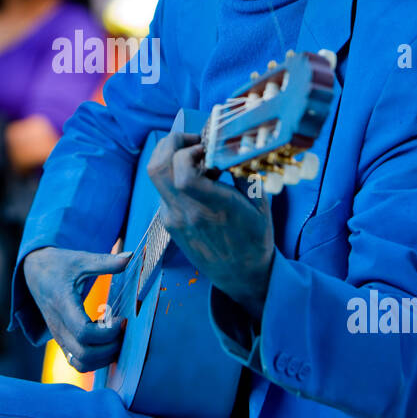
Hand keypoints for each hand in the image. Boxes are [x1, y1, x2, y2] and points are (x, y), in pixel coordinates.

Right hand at [23, 246, 129, 371]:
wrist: (34, 273)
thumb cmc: (58, 265)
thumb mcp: (80, 259)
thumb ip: (105, 261)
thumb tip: (131, 257)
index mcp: (63, 305)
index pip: (84, 332)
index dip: (108, 332)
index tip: (122, 318)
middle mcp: (59, 326)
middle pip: (84, 355)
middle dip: (110, 347)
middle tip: (123, 330)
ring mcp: (59, 336)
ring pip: (81, 364)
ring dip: (103, 357)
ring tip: (116, 337)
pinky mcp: (62, 341)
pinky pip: (78, 362)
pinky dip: (95, 359)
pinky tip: (105, 341)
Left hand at [147, 129, 275, 320]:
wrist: (241, 277)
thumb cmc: (255, 240)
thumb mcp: (260, 205)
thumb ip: (243, 174)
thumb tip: (231, 147)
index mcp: (213, 209)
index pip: (183, 174)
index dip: (188, 151)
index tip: (205, 146)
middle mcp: (187, 214)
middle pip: (157, 168)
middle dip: (170, 143)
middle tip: (192, 140)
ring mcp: (173, 219)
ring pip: (156, 177)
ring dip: (171, 158)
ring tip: (197, 158)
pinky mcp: (168, 223)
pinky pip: (164, 190)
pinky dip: (175, 175)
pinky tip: (197, 179)